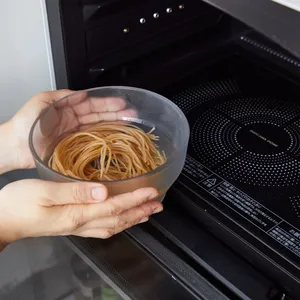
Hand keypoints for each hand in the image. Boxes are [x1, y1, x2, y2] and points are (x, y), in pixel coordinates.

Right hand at [0, 180, 162, 247]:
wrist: (3, 220)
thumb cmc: (19, 203)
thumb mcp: (44, 192)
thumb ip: (74, 191)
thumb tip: (102, 191)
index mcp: (77, 213)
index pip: (114, 206)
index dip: (135, 199)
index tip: (152, 192)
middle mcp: (81, 223)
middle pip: (118, 218)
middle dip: (141, 211)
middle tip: (158, 204)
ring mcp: (78, 227)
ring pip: (113, 225)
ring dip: (133, 218)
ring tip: (148, 213)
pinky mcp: (73, 225)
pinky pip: (102, 227)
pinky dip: (117, 223)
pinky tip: (121, 220)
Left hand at [9, 90, 134, 169]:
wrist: (14, 146)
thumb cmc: (24, 123)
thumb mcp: (42, 101)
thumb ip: (62, 96)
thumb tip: (82, 94)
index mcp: (67, 108)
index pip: (91, 104)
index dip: (107, 103)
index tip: (121, 103)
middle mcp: (74, 121)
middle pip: (99, 116)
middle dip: (116, 114)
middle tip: (132, 114)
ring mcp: (75, 135)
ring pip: (98, 128)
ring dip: (114, 125)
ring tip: (129, 123)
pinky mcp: (74, 148)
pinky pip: (91, 142)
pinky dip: (104, 139)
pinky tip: (114, 138)